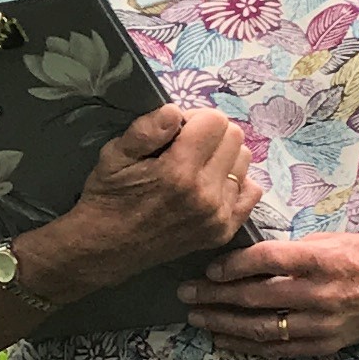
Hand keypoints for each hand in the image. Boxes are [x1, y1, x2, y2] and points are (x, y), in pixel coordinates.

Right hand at [22, 106, 254, 305]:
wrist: (106, 248)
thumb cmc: (108, 196)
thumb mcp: (114, 155)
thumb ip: (146, 129)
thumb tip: (176, 111)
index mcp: (178, 170)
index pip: (215, 120)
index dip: (195, 117)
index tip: (178, 129)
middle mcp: (205, 193)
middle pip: (235, 137)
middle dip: (212, 133)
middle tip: (187, 145)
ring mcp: (217, 215)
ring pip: (244, 161)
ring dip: (225, 155)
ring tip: (198, 165)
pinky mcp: (223, 231)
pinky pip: (252, 192)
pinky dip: (236, 181)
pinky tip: (213, 184)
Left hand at [179, 229, 358, 357]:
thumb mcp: (335, 239)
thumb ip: (295, 249)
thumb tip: (250, 254)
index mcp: (322, 260)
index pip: (266, 260)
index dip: (232, 265)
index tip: (208, 269)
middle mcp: (321, 294)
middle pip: (256, 297)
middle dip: (215, 296)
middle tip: (186, 294)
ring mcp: (323, 324)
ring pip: (262, 328)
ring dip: (224, 325)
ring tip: (198, 319)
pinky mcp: (325, 345)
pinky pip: (280, 350)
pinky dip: (249, 347)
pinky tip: (225, 341)